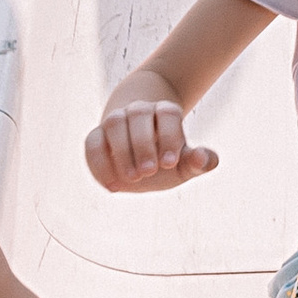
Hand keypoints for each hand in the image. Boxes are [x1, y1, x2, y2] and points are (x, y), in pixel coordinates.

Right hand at [86, 73, 218, 193]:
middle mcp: (139, 110)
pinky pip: (92, 143)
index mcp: (165, 113)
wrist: (139, 159)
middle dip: (143, 143)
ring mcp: (116, 120)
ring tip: (132, 179)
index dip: (169, 135)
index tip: (170, 163)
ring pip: (115, 123)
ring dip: (122, 151)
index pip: (168, 113)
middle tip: (149, 172)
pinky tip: (112, 186)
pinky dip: (99, 164)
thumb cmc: (166, 160)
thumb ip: (199, 162)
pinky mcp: (96, 136)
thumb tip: (204, 158)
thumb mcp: (185, 164)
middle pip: (139, 114)